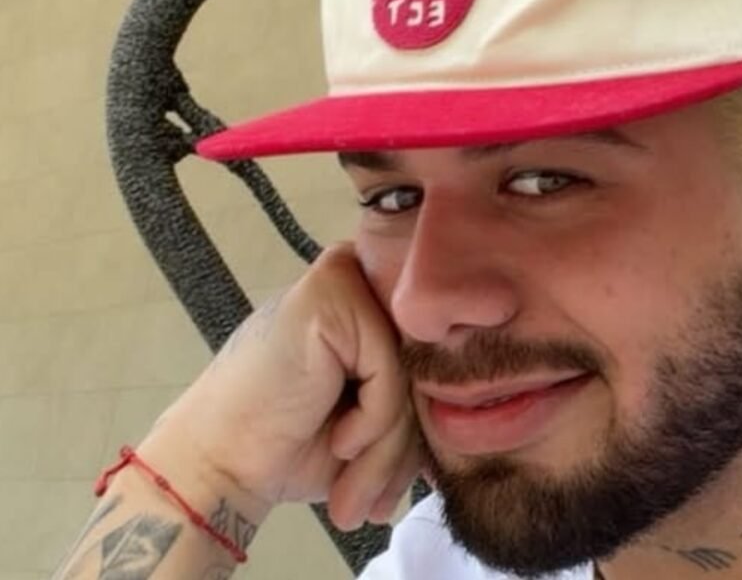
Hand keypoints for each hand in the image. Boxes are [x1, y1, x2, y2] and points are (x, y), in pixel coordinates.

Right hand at [142, 244, 421, 529]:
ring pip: (411, 373)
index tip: (393, 489)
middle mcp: (361, 281)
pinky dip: (371, 423)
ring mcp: (345, 278)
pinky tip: (337, 442)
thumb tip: (481, 407)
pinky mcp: (330, 292)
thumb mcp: (374, 422)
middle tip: (375, 504)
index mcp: (372, 306)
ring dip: (388, 450)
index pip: (434, 360)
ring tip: (354, 495)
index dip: (419, 430)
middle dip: (406, 448)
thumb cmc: (291, 444)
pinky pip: (390, 371)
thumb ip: (418, 398)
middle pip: (425, 366)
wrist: (220, 464)